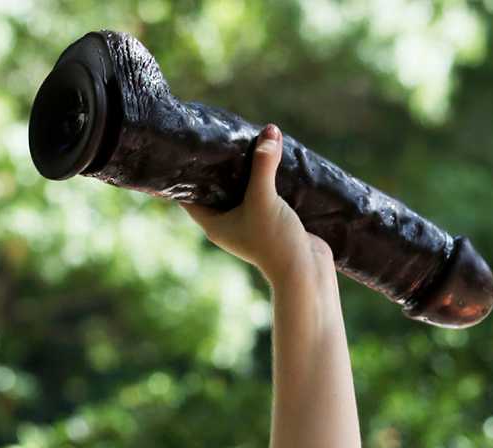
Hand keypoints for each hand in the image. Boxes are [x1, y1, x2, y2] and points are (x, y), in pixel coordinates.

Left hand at [182, 126, 325, 286]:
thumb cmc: (275, 242)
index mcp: (214, 224)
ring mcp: (250, 221)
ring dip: (245, 168)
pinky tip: (269, 155)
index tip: (186, 149)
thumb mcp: (264, 198)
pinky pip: (263, 191)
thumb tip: (270, 130)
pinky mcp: (271, 218)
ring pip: (242, 188)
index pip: (189, 197)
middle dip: (219, 165)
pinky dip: (265, 176)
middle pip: (217, 188)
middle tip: (218, 135)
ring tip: (244, 138)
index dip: (187, 174)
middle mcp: (229, 223)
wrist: (306, 272)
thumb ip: (264, 164)